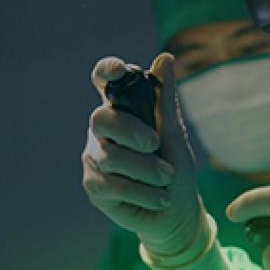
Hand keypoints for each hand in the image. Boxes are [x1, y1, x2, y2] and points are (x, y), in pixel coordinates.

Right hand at [82, 53, 203, 256]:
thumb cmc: (175, 166)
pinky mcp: (94, 185)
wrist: (176, 211)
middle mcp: (103, 131)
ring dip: (146, 169)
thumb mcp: (175, 133)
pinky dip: (142, 192)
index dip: (106, 71)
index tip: (120, 70)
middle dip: (130, 132)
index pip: (105, 81)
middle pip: (101, 119)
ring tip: (167, 179)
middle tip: (155, 144)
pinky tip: (159, 198)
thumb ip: (165, 100)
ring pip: (111, 157)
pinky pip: (113, 185)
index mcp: (122, 109)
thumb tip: (165, 57)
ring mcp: (94, 157)